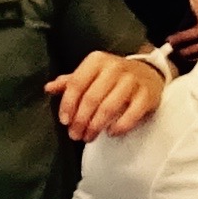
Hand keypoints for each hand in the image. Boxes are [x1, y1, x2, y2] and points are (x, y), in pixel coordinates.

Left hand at [51, 48, 168, 139]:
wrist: (149, 73)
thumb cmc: (112, 77)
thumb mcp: (90, 74)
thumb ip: (70, 81)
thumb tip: (48, 88)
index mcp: (97, 61)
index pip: (76, 83)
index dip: (68, 105)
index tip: (64, 121)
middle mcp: (115, 67)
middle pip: (91, 98)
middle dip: (80, 120)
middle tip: (75, 135)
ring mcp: (132, 81)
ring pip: (109, 107)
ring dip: (95, 126)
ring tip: (88, 137)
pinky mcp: (147, 95)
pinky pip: (131, 115)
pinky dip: (119, 127)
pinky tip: (110, 133)